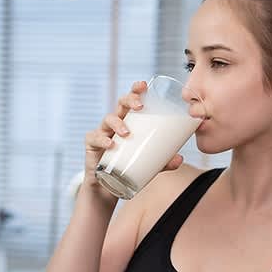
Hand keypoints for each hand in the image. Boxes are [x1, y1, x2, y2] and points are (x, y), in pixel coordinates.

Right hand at [82, 80, 182, 195]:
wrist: (107, 186)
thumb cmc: (128, 166)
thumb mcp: (149, 164)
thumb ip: (164, 162)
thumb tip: (180, 159)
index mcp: (129, 122)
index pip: (132, 101)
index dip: (136, 90)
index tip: (144, 85)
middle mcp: (115, 124)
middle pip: (120, 104)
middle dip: (129, 100)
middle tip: (140, 106)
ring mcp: (102, 133)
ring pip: (108, 120)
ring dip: (118, 123)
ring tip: (127, 133)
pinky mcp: (92, 145)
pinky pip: (94, 138)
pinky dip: (102, 140)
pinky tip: (111, 145)